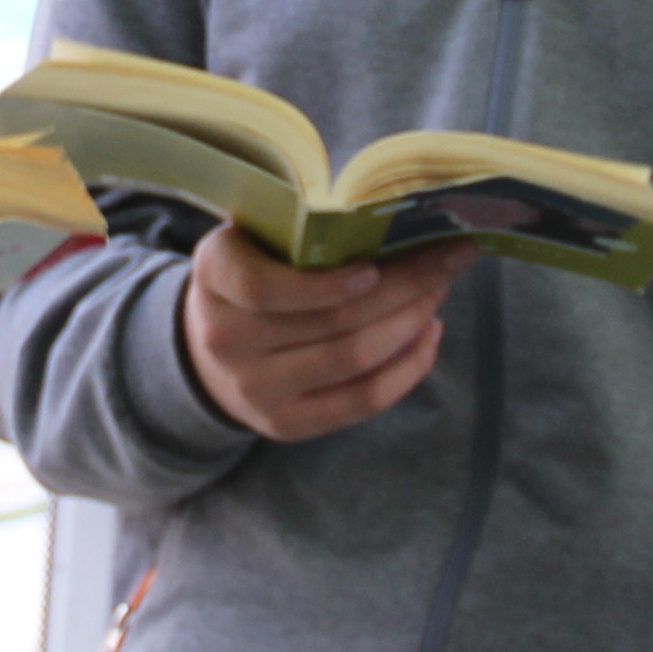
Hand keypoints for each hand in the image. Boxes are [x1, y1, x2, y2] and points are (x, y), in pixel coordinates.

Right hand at [178, 229, 468, 442]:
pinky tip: (428, 335)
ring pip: (354, 357)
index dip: (324, 283)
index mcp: (214, 276)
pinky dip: (408, 369)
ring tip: (437, 293)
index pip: (262, 287)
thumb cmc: (251, 278)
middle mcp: (225, 339)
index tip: (375, 267)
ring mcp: (254, 389)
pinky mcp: (286, 425)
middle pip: (331, 319)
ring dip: (410, 322)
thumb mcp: (252, 241)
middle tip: (446, 261)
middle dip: (404, 287)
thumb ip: (301, 233)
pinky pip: (361, 400)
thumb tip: (399, 227)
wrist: (206, 355)